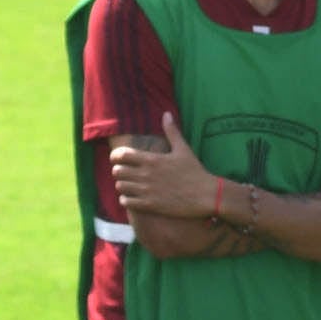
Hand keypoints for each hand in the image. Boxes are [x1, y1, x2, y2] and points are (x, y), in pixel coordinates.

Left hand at [105, 114, 220, 223]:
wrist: (205, 195)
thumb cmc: (194, 171)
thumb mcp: (183, 149)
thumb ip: (172, 131)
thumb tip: (166, 114)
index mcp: (152, 159)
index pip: (121, 155)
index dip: (115, 156)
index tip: (118, 159)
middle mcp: (146, 174)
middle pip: (117, 171)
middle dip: (118, 171)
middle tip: (125, 173)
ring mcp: (147, 191)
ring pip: (120, 187)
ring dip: (122, 185)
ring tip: (129, 185)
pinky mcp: (150, 205)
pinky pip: (126, 202)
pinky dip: (126, 200)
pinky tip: (133, 198)